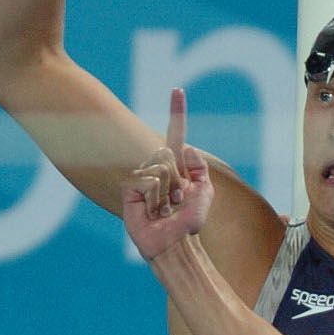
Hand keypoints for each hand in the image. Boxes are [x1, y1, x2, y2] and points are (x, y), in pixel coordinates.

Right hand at [122, 88, 211, 261]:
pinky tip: (152, 210)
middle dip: (177, 179)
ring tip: (164, 208)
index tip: (178, 90)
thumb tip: (185, 148)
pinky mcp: (129, 189)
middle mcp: (158, 168)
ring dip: (167, 191)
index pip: (176, 135)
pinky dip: (154, 196)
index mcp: (176, 166)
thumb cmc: (189, 223)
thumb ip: (200, 169)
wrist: (173, 244)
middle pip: (167, 152)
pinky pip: (147, 181)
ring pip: (159, 167)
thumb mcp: (205, 194)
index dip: (177, 113)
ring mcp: (142, 177)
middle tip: (175, 201)